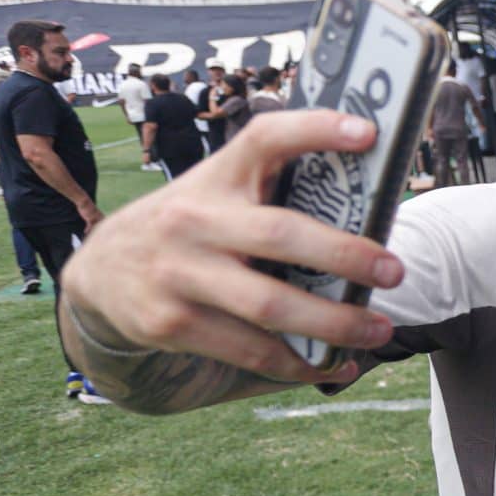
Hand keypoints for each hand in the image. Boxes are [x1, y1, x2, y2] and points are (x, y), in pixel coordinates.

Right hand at [58, 110, 402, 385]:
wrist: (100, 271)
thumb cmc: (191, 225)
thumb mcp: (218, 192)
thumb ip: (272, 190)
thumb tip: (368, 207)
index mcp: (217, 177)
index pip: (266, 139)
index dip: (317, 129)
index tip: (369, 133)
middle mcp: (194, 220)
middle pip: (280, 235)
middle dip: (345, 256)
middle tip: (394, 271)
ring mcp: (180, 274)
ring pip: (270, 306)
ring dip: (334, 324)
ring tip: (378, 330)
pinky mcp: (172, 324)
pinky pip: (251, 351)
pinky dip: (299, 364)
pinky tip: (334, 366)